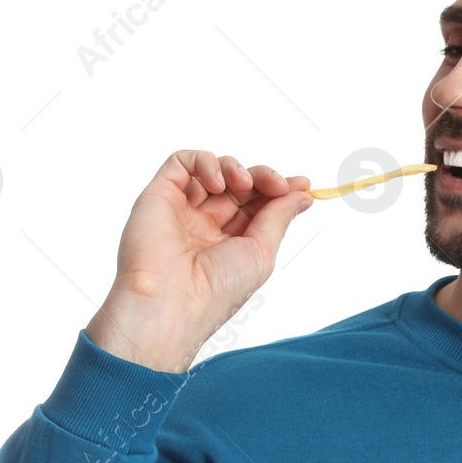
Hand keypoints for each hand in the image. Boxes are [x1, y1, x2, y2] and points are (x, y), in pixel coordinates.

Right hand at [87, 151, 313, 370]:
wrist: (173, 300)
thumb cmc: (217, 289)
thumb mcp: (261, 252)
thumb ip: (278, 218)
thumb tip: (302, 195)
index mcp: (230, 241)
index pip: (257, 204)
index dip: (279, 190)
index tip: (302, 184)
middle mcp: (206, 224)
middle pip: (239, 184)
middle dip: (262, 177)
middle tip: (278, 184)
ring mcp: (182, 209)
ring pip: (213, 169)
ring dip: (235, 168)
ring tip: (243, 183)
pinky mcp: (159, 195)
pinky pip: (181, 162)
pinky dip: (204, 162)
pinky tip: (217, 183)